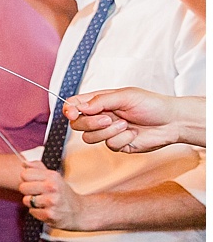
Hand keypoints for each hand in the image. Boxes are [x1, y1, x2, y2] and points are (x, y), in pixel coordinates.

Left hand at [19, 161, 88, 229]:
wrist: (78, 211)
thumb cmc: (62, 193)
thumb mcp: (53, 177)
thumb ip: (38, 168)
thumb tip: (24, 163)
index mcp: (52, 176)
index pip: (25, 174)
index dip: (27, 179)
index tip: (35, 182)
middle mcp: (52, 187)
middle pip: (23, 187)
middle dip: (28, 191)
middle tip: (39, 193)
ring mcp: (51, 201)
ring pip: (26, 200)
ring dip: (32, 203)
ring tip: (43, 202)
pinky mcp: (49, 214)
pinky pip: (31, 211)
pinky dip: (37, 212)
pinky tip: (46, 209)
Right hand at [64, 86, 191, 152]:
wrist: (172, 122)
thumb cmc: (152, 104)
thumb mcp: (126, 96)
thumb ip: (100, 100)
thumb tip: (80, 107)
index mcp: (99, 102)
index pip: (74, 105)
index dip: (69, 110)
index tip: (73, 113)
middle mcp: (100, 117)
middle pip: (77, 124)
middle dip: (91, 123)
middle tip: (108, 118)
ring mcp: (107, 132)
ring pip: (89, 138)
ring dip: (109, 131)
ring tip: (126, 124)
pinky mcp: (116, 144)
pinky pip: (109, 145)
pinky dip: (122, 138)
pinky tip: (133, 133)